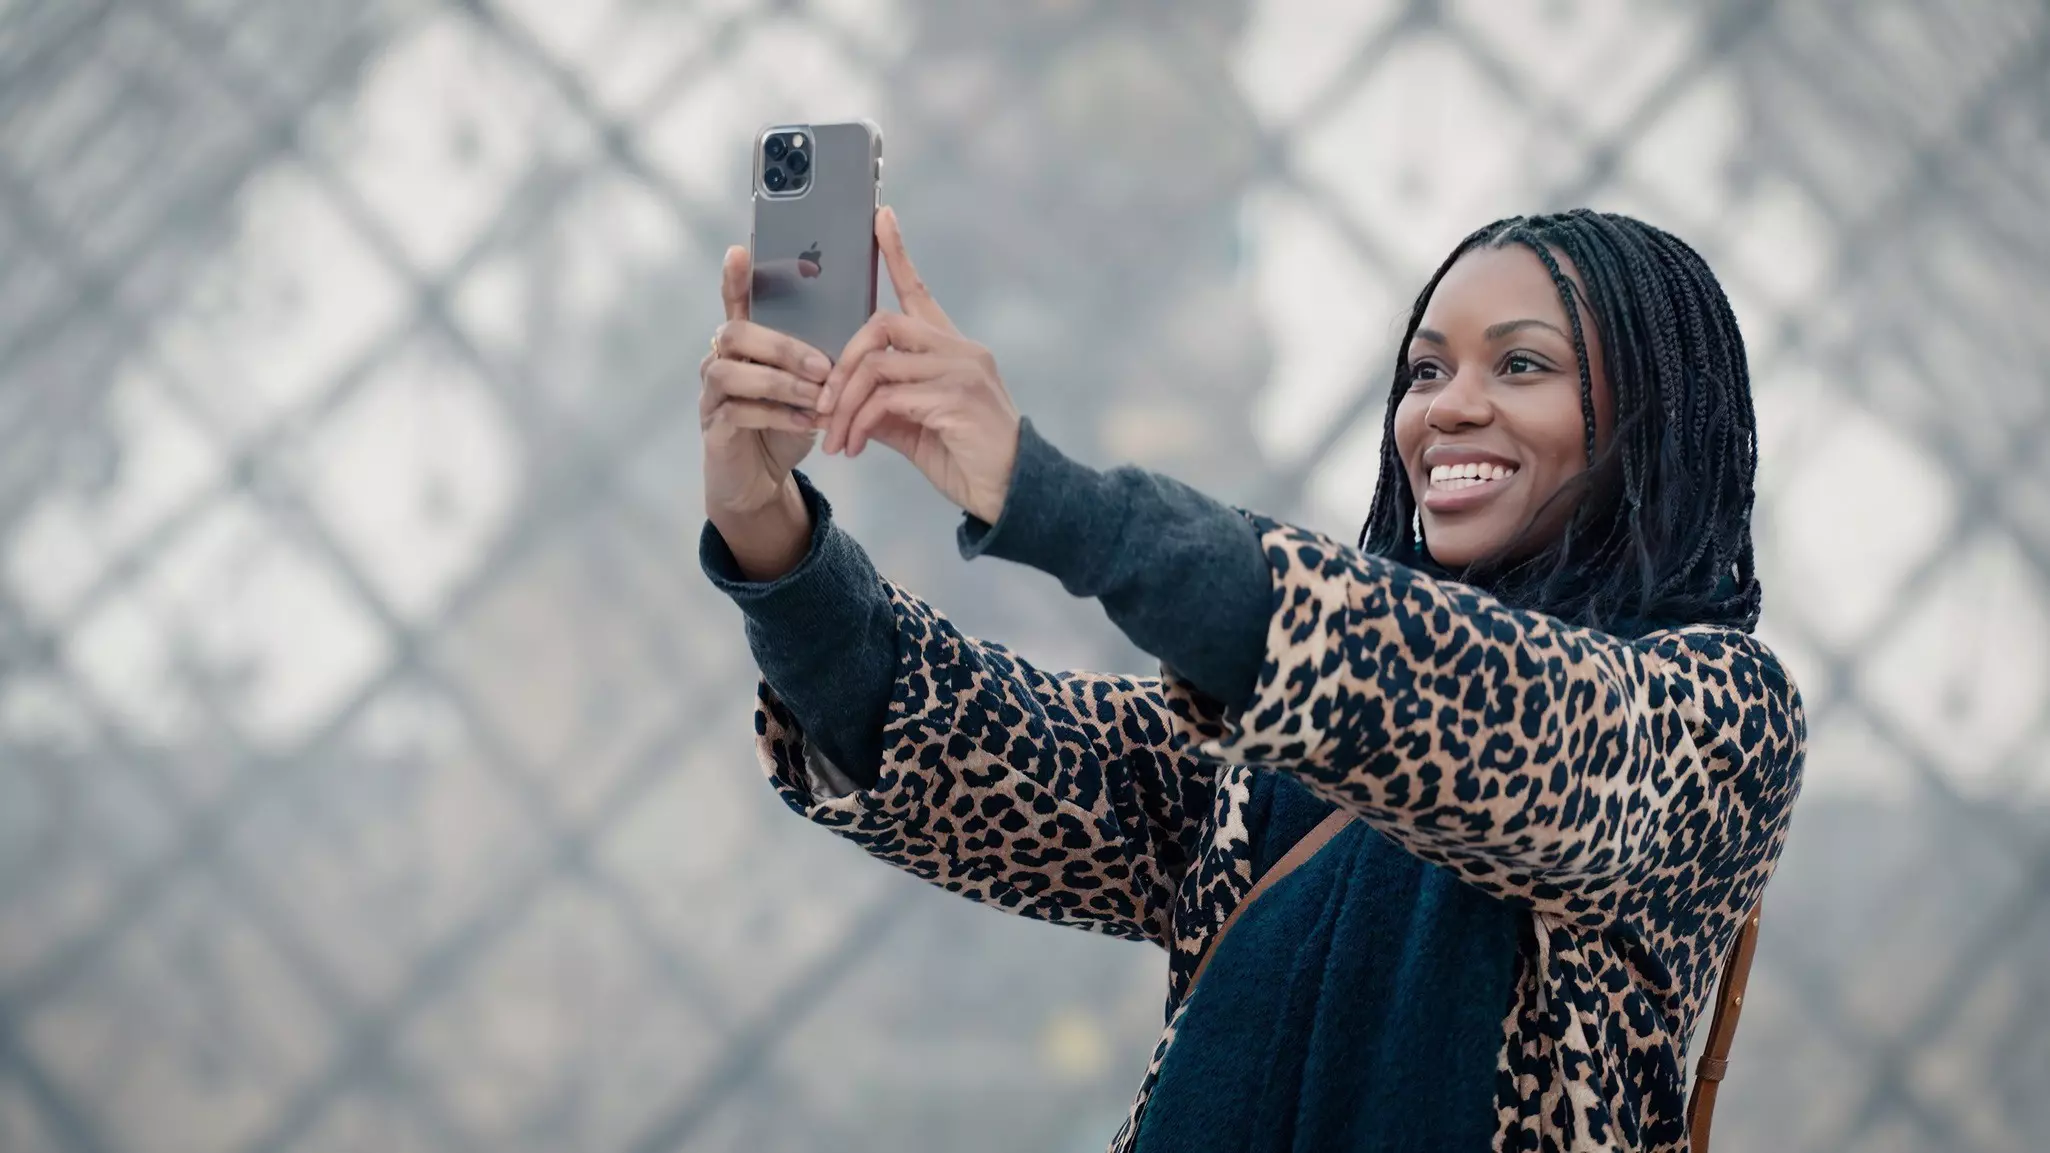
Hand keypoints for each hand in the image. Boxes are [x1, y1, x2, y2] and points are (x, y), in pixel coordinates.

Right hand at [699, 245, 833, 519]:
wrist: (761, 480)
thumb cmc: (786, 424)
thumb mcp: (808, 388)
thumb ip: (820, 359)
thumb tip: (861, 332)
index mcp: (744, 344)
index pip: (734, 300)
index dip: (735, 278)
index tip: (740, 252)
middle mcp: (719, 360)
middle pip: (736, 332)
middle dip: (783, 346)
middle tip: (823, 366)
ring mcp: (710, 394)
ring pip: (731, 372)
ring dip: (781, 383)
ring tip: (818, 398)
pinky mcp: (713, 427)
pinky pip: (736, 412)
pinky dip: (776, 416)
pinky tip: (806, 423)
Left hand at [820, 206, 1020, 524]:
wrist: (1011, 494)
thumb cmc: (965, 459)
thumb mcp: (913, 428)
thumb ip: (881, 404)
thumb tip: (838, 398)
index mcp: (952, 350)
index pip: (919, 291)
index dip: (898, 253)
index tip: (880, 217)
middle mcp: (959, 350)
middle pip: (883, 324)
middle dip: (843, 362)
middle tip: (822, 404)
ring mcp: (960, 372)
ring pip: (878, 365)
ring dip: (845, 403)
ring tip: (835, 438)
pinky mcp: (955, 399)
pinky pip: (887, 399)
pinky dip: (859, 423)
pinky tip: (853, 447)